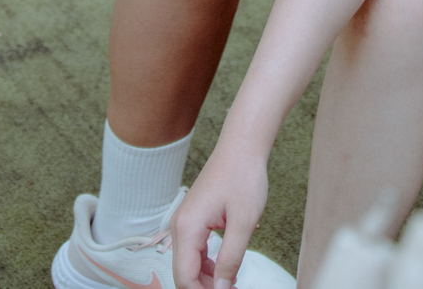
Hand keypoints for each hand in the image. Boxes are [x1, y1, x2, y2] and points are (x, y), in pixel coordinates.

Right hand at [172, 145, 269, 288]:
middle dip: (204, 288)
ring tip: (232, 283)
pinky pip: (194, 251)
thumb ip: (230, 260)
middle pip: (183, 274)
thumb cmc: (244, 177)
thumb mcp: (243, 223)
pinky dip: (207, 264)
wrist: (242, 147)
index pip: (185, 278)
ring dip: (206, 279)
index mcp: (187, 228)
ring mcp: (184, 221)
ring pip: (188, 264)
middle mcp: (179, 226)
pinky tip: (225, 267)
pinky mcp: (192, 218)